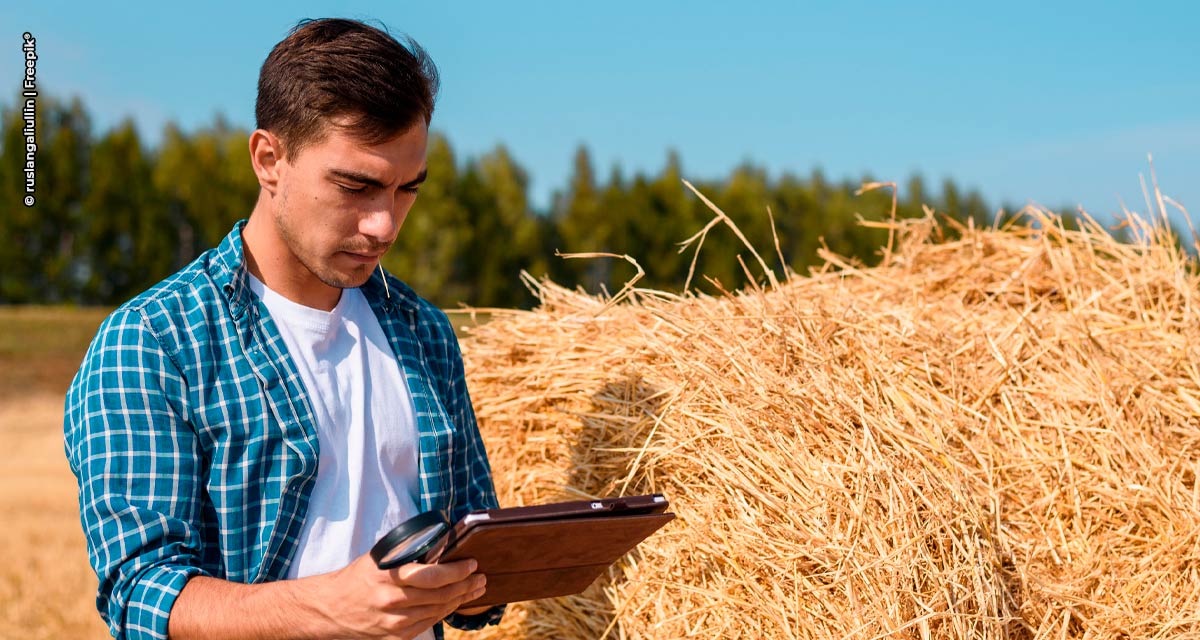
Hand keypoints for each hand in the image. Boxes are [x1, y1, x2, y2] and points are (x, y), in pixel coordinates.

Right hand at [312, 551, 486, 638]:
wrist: (330, 608)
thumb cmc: (356, 578)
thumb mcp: (377, 558)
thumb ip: (405, 552)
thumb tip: (437, 542)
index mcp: (388, 576)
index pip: (433, 575)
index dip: (457, 571)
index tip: (471, 563)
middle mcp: (392, 601)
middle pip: (441, 595)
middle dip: (466, 586)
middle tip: (481, 577)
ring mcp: (394, 622)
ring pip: (438, 611)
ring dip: (460, 600)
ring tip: (475, 590)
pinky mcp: (395, 636)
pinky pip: (428, 624)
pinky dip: (444, 612)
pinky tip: (454, 604)